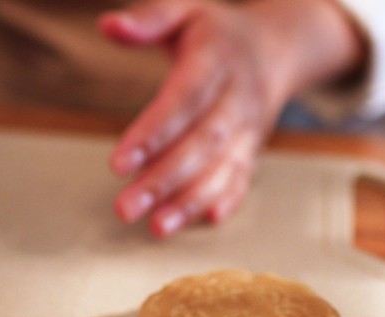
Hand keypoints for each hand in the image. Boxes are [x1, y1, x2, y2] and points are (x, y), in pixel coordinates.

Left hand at [100, 0, 283, 237]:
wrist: (277, 49)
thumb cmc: (217, 33)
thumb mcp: (185, 12)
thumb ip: (148, 18)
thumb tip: (108, 25)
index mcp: (217, 58)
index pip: (184, 99)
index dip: (154, 132)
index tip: (118, 164)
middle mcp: (238, 97)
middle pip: (202, 143)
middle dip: (164, 179)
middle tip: (125, 208)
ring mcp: (250, 127)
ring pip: (223, 168)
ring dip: (190, 200)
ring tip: (155, 227)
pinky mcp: (254, 149)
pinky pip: (243, 178)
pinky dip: (227, 201)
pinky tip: (204, 221)